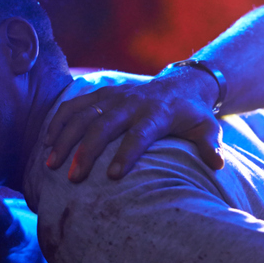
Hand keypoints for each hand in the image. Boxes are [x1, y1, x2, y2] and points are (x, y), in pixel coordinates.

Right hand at [44, 67, 224, 181]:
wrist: (182, 85)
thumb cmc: (193, 116)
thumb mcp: (208, 128)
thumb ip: (210, 145)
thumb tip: (218, 163)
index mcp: (157, 113)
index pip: (139, 135)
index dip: (126, 154)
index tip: (112, 176)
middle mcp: (132, 102)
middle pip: (104, 125)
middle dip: (86, 151)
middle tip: (72, 177)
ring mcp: (114, 96)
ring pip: (84, 114)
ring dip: (65, 138)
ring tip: (51, 163)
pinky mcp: (102, 93)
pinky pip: (75, 105)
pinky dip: (59, 120)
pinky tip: (46, 141)